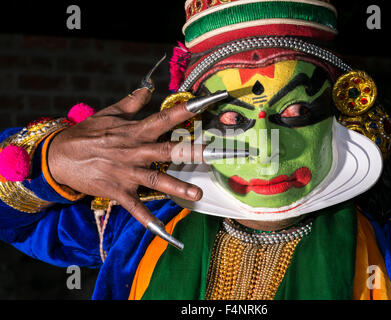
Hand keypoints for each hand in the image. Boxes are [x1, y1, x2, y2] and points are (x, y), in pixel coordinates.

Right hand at [47, 88, 205, 229]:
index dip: (186, 110)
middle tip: (215, 154)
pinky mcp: (118, 191)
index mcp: (135, 131)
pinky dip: (148, 220)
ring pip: (157, 180)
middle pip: (168, 151)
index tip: (207, 104)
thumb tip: (149, 87)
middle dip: (193, 152)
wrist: (59, 156)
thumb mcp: (109, 113)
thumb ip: (132, 102)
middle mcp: (135, 152)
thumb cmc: (87, 133)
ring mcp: (127, 173)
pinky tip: (164, 232)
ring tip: (198, 193)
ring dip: (178, 186)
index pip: (165, 118)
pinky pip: (136, 208)